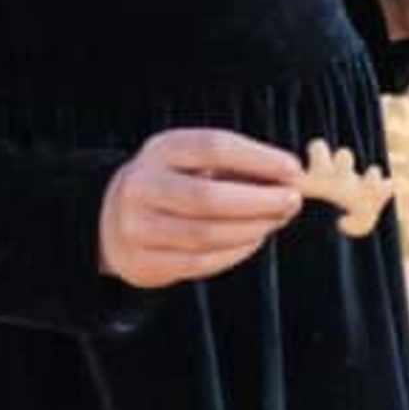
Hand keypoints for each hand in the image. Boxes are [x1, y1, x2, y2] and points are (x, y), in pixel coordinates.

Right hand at [99, 128, 307, 288]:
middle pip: (207, 197)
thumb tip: (292, 178)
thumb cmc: (174, 184)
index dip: (258, 158)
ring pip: (205, 235)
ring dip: (252, 229)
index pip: (213, 147)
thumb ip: (239, 167)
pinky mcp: (143, 262)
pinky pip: (200, 262)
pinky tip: (254, 239)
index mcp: (161, 150)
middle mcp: (142, 186)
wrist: (114, 220)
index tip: (294, 169)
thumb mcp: (194, 162)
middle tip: (292, 201)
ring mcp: (138, 227)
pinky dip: (236, 252)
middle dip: (258, 201)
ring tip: (276, 220)